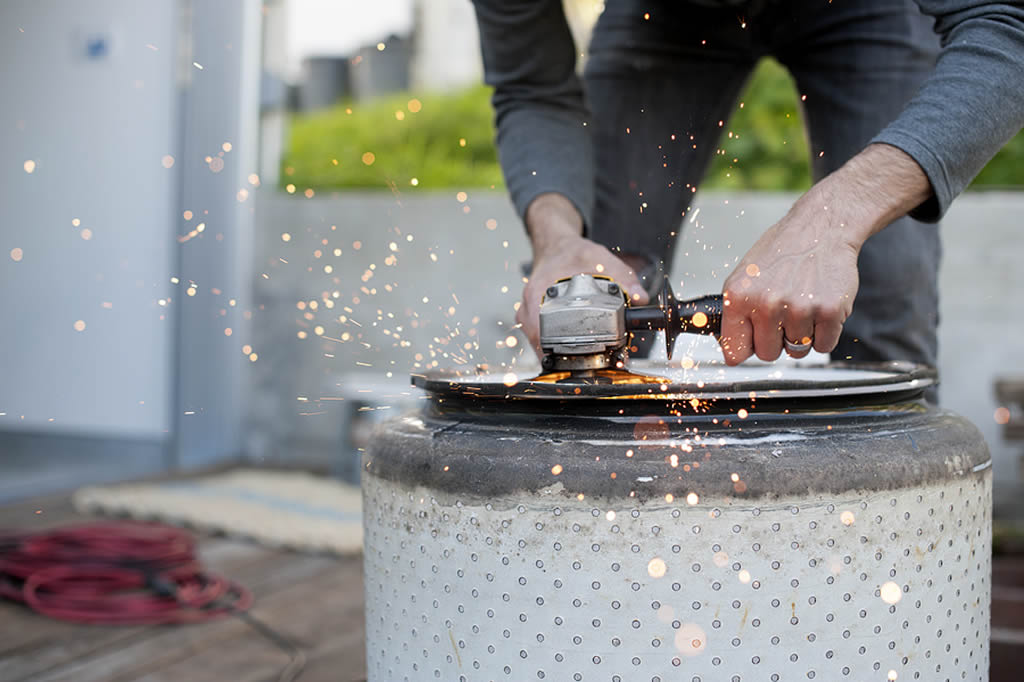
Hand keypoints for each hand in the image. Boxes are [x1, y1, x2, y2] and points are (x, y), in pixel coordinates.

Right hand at [518, 194, 649, 357]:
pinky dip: (555, 343)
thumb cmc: (574, 253)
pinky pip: (540, 339)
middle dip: (564, 353)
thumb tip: (639, 297)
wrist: (556, 248)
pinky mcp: (531, 319)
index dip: (562, 347)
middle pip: (541, 343)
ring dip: (559, 350)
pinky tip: (571, 341)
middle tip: (590, 354)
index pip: (542, 331)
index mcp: (539, 291)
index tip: (583, 352)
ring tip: (583, 348)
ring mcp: (528, 314)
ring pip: (539, 344)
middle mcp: (529, 305)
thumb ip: (624, 278)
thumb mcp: (602, 259)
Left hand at [718, 143, 932, 364]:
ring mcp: (799, 309)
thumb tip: (730, 351)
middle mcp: (766, 304)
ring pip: (798, 351)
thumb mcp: (745, 278)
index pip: (734, 352)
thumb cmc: (782, 253)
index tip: (752, 342)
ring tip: (803, 304)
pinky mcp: (829, 311)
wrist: (820, 228)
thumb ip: (735, 314)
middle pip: (767, 355)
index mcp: (738, 297)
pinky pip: (825, 346)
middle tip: (784, 314)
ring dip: (803, 335)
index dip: (746, 348)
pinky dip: (825, 333)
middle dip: (776, 340)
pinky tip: (820, 307)